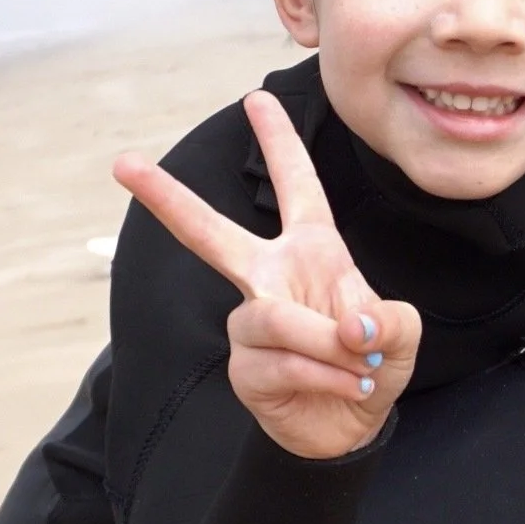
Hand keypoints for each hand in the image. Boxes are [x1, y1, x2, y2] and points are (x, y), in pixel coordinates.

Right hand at [114, 92, 420, 460]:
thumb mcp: (401, 335)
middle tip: (123, 164)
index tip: (256, 98)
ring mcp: (251, 322)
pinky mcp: (245, 365)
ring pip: (275, 318)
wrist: (351, 425)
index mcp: (312, 251)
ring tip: (361, 366)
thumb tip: (350, 328)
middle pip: (210, 233)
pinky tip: (345, 386)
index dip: (280, 143)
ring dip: (327, 346)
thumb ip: (390, 321)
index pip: (297, 187)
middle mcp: (271, 277)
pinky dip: (324, 376)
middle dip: (168, 198)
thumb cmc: (372, 365)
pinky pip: (280, 361)